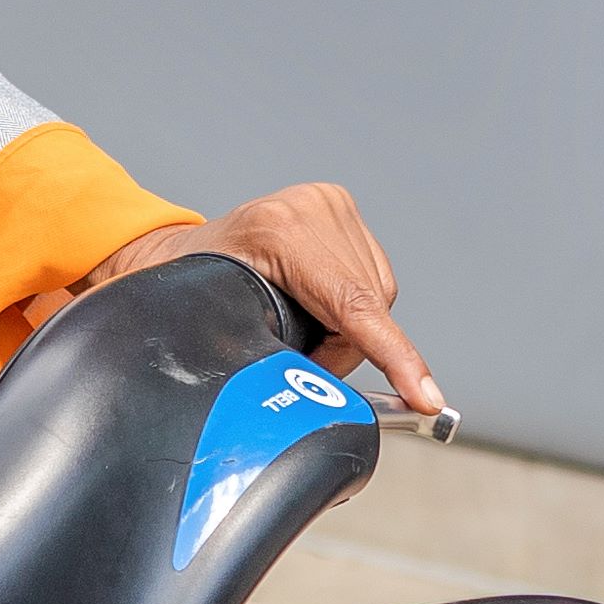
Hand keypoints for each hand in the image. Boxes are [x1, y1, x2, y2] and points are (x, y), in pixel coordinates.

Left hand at [81, 181, 443, 418]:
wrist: (179, 256)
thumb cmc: (189, 292)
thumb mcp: (219, 328)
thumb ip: (266, 360)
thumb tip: (310, 400)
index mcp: (281, 232)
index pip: (354, 305)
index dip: (394, 357)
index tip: (424, 397)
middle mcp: (313, 208)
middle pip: (369, 306)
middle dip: (344, 349)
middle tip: (303, 363)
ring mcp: (330, 204)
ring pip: (377, 294)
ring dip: (350, 328)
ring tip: (302, 330)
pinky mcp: (340, 208)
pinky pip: (372, 276)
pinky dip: (353, 306)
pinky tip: (318, 306)